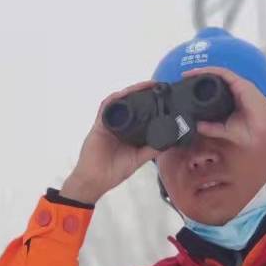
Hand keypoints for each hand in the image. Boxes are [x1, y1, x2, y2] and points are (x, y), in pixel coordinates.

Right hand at [60, 83, 161, 204]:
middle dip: (141, 92)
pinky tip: (123, 94)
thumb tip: (170, 139)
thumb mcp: (138, 159)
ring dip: (130, 92)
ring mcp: (108, 123)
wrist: (95, 180)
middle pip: (130, 103)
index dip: (150, 102)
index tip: (163, 95)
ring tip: (144, 86)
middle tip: (156, 85)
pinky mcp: (99, 125)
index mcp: (129, 132)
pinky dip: (114, 100)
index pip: (140, 112)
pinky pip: (106, 109)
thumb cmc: (114, 171)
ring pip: (119, 101)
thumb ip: (152, 149)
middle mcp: (119, 124)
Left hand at [192, 66, 265, 154]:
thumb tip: (196, 126)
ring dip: (202, 72)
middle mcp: (234, 91)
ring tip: (187, 73)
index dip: (199, 88)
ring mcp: (239, 86)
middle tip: (183, 79)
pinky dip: (211, 71)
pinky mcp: (242, 84)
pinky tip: (199, 71)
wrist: (265, 133)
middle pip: (214, 80)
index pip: (213, 90)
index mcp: (231, 101)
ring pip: (217, 74)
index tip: (186, 89)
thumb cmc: (250, 131)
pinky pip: (224, 73)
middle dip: (198, 77)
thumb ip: (212, 128)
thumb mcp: (226, 130)